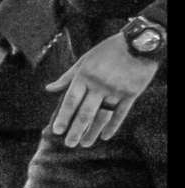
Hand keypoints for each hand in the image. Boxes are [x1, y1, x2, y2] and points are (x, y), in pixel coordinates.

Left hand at [45, 34, 159, 148]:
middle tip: (69, 144)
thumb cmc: (108, 50)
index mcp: (85, 76)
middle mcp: (99, 85)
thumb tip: (49, 89)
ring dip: (93, 132)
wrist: (139, 43)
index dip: (63, 117)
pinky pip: (121, 113)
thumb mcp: (85, 60)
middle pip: (85, 112)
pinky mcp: (132, 93)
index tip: (57, 131)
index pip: (70, 101)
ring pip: (103, 116)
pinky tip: (105, 136)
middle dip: (76, 130)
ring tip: (85, 143)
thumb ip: (68, 77)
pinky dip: (113, 126)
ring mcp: (116, 90)